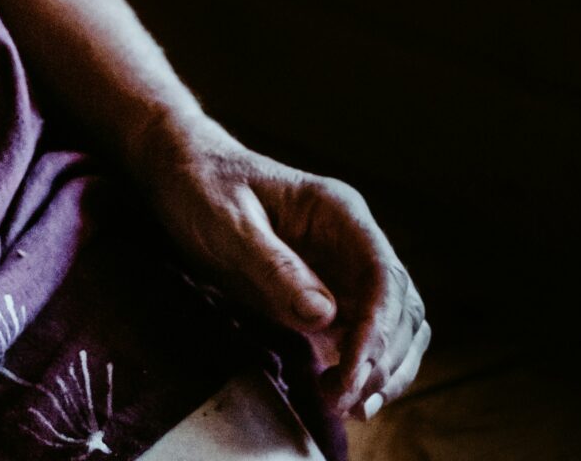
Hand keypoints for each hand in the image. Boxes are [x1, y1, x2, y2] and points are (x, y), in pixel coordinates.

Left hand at [132, 120, 428, 417]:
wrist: (181, 173)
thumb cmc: (203, 185)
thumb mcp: (229, 221)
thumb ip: (274, 266)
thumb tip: (325, 316)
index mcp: (338, 211)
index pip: (383, 275)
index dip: (378, 329)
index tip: (352, 371)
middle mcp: (351, 242)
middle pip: (399, 308)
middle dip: (384, 358)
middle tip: (347, 400)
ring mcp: (341, 270)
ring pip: (393, 328)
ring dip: (383, 370)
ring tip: (351, 407)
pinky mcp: (324, 297)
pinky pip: (361, 339)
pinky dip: (362, 370)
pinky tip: (340, 396)